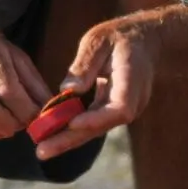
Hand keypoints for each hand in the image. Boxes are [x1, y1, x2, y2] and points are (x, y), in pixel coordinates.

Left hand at [37, 17, 159, 158]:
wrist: (144, 42)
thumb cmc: (120, 37)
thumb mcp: (99, 40)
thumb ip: (85, 63)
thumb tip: (68, 88)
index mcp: (132, 80)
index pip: (119, 108)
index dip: (96, 119)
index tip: (71, 124)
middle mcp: (133, 101)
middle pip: (103, 126)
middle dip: (72, 139)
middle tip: (43, 151)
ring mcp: (126, 109)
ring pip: (97, 128)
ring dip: (69, 139)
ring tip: (42, 149)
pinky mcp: (114, 111)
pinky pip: (94, 123)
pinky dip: (74, 130)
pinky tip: (52, 137)